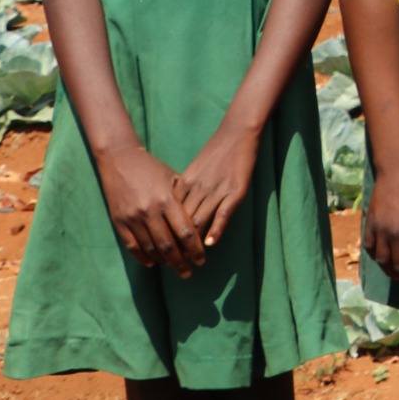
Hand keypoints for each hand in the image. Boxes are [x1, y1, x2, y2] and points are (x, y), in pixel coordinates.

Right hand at [92, 140, 204, 275]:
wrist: (120, 159)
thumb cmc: (152, 169)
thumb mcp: (174, 180)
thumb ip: (185, 201)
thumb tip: (201, 223)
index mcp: (167, 200)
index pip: (185, 232)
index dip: (195, 249)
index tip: (202, 259)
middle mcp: (150, 211)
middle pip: (169, 245)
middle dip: (181, 261)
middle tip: (189, 272)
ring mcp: (132, 217)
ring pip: (150, 248)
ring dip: (164, 261)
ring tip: (174, 268)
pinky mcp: (118, 221)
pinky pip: (132, 245)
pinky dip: (142, 257)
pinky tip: (152, 262)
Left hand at [174, 120, 259, 250]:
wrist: (237, 133)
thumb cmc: (216, 151)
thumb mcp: (194, 170)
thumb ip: (184, 189)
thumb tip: (174, 209)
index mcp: (184, 184)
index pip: (169, 215)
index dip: (165, 235)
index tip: (161, 253)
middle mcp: (197, 189)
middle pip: (181, 222)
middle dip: (177, 246)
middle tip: (174, 265)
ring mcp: (216, 190)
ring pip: (199, 221)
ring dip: (194, 244)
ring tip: (192, 262)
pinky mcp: (235, 190)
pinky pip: (222, 213)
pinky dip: (215, 229)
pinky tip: (210, 243)